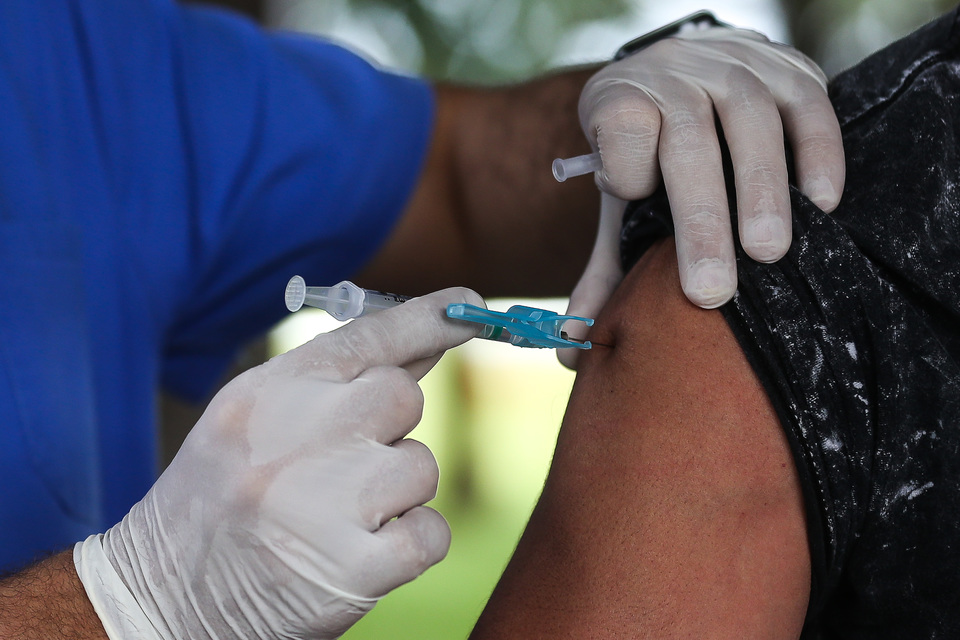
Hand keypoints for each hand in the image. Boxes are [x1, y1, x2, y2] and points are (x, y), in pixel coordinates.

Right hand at [74, 288, 482, 639]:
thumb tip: (422, 348)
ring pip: (421, 467)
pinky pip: (431, 532)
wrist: (161, 600)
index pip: (364, 337)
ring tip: (338, 517)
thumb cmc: (218, 501)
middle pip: (403, 397)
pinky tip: (359, 555)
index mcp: (267, 395)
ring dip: (396, 493)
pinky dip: (409, 545)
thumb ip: (334, 384)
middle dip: (389, 429)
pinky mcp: (354, 569)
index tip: (468, 307)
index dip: (426, 319)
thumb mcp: (254, 424)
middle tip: (345, 465)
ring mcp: (325, 503)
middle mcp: (294, 438)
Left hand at [564, 22, 843, 354]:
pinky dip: (819, 153)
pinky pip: (811, 107)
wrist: (688, 69)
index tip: (638, 204)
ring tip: (768, 253)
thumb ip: (603, 267)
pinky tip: (822, 203)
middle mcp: (677, 79)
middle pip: (687, 145)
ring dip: (762, 191)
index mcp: (623, 103)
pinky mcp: (793, 69)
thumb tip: (571, 348)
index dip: (630, 171)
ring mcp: (737, 69)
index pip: (623, 129)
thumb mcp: (620, 196)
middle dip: (700, 220)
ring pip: (751, 122)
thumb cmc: (650, 152)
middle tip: (710, 291)